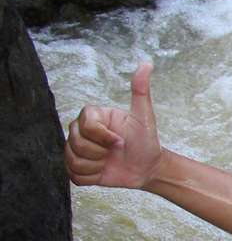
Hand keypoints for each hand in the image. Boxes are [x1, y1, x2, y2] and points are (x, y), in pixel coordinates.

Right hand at [65, 62, 165, 188]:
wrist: (148, 168)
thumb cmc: (146, 142)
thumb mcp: (144, 117)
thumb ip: (141, 91)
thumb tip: (146, 63)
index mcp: (93, 117)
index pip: (85, 125)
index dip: (103, 137)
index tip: (120, 141)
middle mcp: (81, 131)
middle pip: (76, 143)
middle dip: (101, 152)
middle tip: (116, 152)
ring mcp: (77, 150)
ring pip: (73, 160)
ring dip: (96, 166)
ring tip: (110, 162)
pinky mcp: (78, 169)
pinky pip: (74, 176)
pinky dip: (92, 177)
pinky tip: (104, 172)